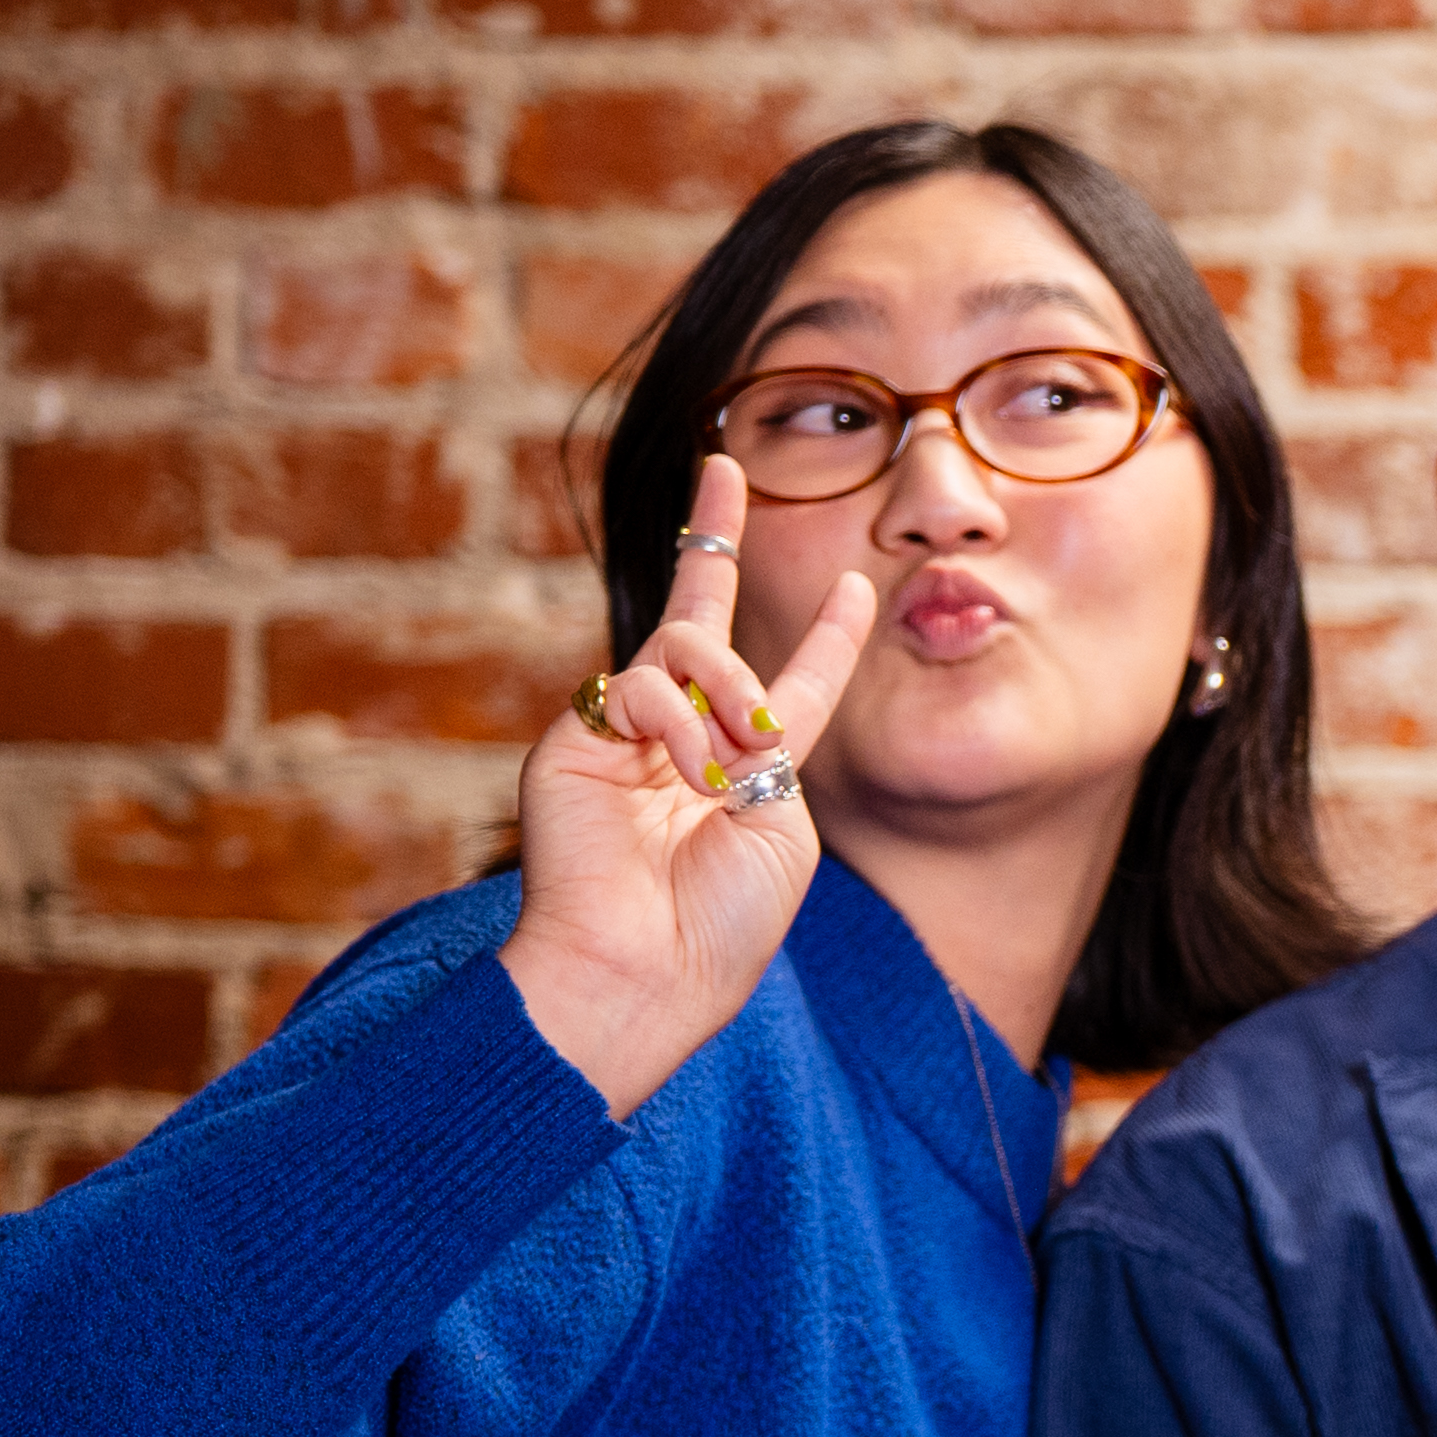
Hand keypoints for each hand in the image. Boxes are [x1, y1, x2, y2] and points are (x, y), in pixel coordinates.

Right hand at [492, 453, 875, 1116]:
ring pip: (687, 646)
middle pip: (703, 618)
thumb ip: (771, 747)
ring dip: (728, 695)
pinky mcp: (574, 737)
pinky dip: (675, 724)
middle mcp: (685, 739)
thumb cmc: (722, 921)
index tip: (861, 588)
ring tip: (729, 763)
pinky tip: (679, 776)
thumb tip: (725, 697)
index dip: (830, 636)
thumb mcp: (783, 827)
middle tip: (723, 466)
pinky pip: (640, 684)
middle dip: (712, 534)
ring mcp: (625, 735)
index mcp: (752, 770)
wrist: (643, 969)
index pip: (797, 683)